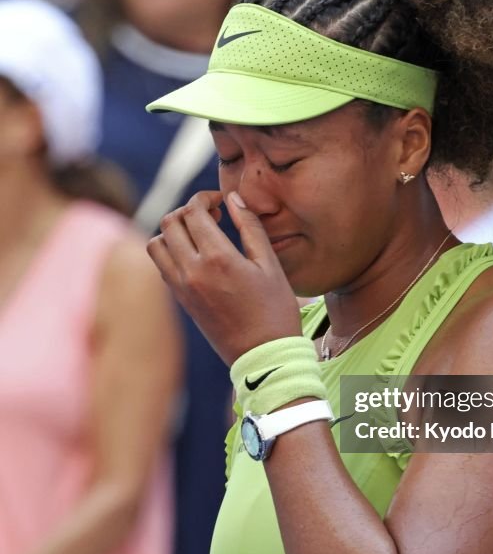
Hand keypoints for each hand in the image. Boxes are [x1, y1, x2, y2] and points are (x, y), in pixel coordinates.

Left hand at [147, 190, 302, 364]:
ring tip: (199, 234)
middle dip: (188, 210)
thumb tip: (234, 198)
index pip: (192, 211)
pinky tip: (197, 254)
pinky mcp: (181, 301)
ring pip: (156, 244)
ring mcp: (182, 287)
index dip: (205, 198)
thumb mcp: (270, 264)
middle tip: (212, 214)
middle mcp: (192, 271)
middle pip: (169, 222)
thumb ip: (250, 227)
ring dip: (173, 231)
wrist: (263, 356)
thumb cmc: (275, 310)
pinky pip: (162, 265)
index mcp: (217, 258)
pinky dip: (171, 251)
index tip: (221, 201)